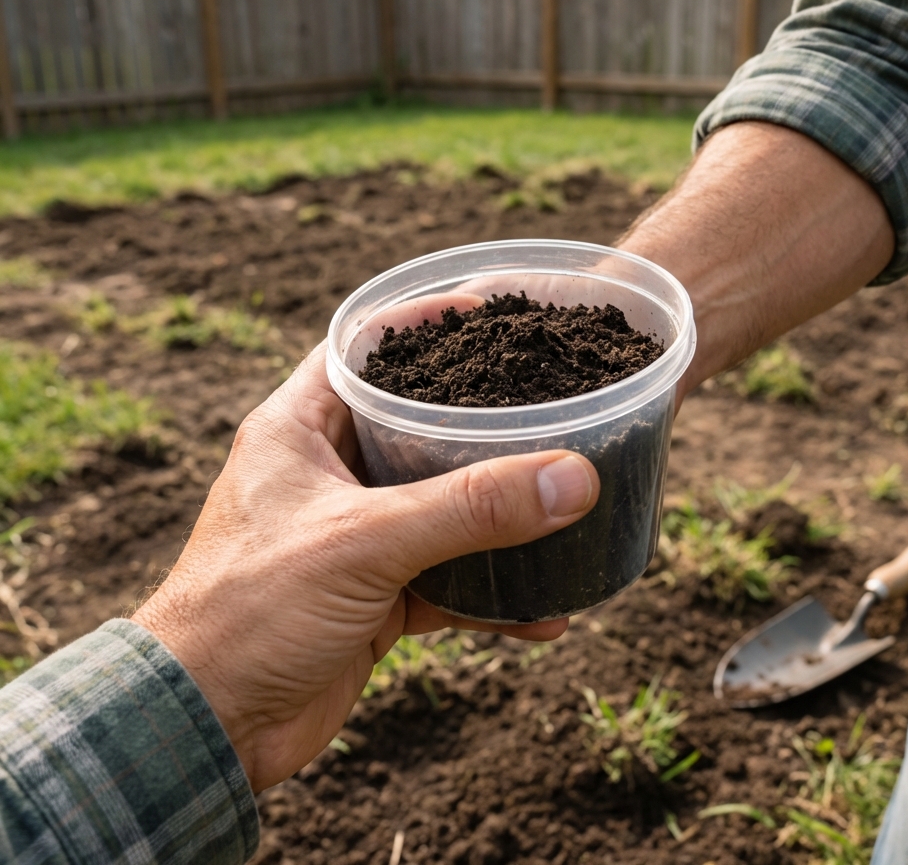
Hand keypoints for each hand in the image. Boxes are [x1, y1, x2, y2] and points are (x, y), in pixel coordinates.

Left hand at [133, 342, 598, 791]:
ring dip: (498, 516)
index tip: (487, 310)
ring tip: (564, 505)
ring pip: (441, 507)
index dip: (422, 322)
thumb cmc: (249, 611)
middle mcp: (327, 473)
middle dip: (481, 421)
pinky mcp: (373, 595)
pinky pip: (448, 581)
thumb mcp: (363, 542)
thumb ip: (470, 508)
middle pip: (417, 426)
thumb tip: (572, 479)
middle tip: (547, 401)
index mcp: (299, 429)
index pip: (364, 349)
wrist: (203, 728)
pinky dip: (494, 596)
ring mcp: (354, 537)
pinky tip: (545, 613)